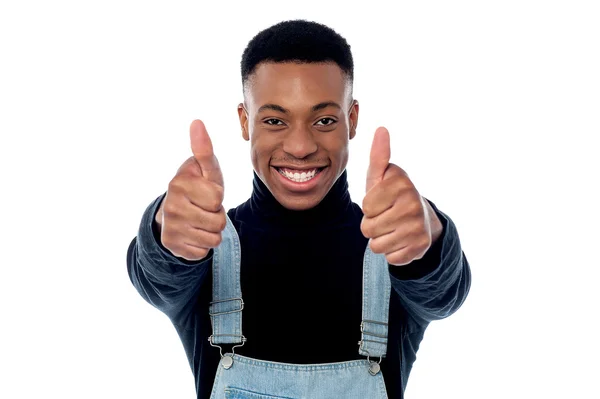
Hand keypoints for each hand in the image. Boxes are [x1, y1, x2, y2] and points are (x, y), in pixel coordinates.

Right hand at [155, 120, 226, 260]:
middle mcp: (171, 205)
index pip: (217, 197)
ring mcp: (170, 227)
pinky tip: (192, 234)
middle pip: (218, 221)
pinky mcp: (172, 245)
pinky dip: (202, 245)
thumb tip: (197, 122)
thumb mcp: (205, 170)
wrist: (176, 214)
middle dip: (216, 216)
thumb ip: (203, 149)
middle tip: (203, 209)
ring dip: (211, 231)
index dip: (217, 196)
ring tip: (200, 220)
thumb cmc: (197, 188)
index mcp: (179, 183)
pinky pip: (203, 252)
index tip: (205, 192)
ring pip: (213, 238)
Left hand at [360, 127, 442, 265]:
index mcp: (401, 182)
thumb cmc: (392, 196)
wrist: (421, 219)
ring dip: (381, 239)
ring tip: (393, 228)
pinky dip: (392, 252)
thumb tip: (381, 129)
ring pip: (376, 245)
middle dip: (373, 225)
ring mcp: (418, 226)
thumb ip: (378, 155)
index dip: (369, 207)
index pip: (365, 206)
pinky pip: (390, 258)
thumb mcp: (382, 176)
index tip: (382, 200)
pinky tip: (401, 240)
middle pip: (368, 228)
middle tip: (387, 216)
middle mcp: (413, 202)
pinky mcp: (420, 246)